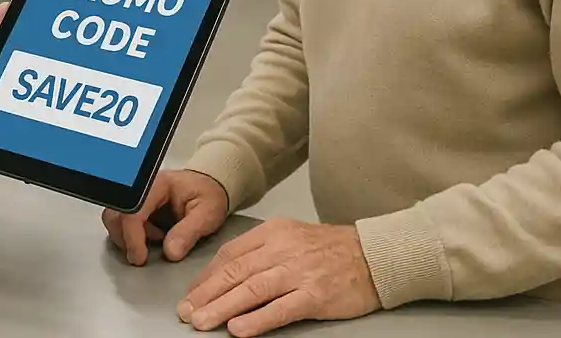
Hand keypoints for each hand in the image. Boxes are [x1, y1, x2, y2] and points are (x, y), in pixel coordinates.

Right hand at [102, 169, 229, 266]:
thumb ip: (188, 232)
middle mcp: (142, 188)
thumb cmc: (209, 195)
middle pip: (116, 213)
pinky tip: (153, 237)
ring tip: (154, 242)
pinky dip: (132, 237)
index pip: (134, 209)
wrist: (210, 186)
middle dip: (125, 238)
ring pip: (115, 219)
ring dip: (127, 238)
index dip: (133, 236)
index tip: (140, 258)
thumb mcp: (207, 214)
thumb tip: (170, 252)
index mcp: (158, 184)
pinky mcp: (137, 207)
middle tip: (142, 255)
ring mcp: (138, 197)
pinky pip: (122, 224)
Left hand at [178, 218, 381, 336]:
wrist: (373, 255)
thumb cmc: (331, 248)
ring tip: (203, 322)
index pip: (231, 254)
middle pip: (235, 272)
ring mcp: (298, 271)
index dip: (207, 275)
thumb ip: (261, 252)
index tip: (192, 292)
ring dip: (222, 307)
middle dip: (207, 293)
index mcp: (272, 232)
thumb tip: (229, 274)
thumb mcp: (291, 236)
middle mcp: (282, 248)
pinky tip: (239, 329)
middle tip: (187, 311)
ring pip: (252, 290)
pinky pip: (280, 309)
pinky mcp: (315, 295)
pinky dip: (257, 319)